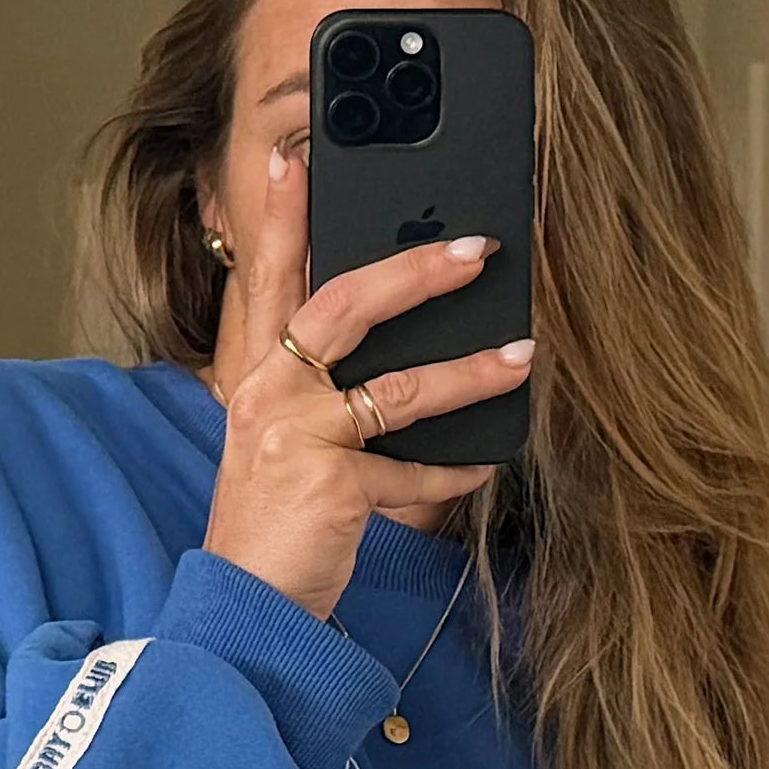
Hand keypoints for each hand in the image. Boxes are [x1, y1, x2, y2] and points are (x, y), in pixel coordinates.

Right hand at [203, 144, 533, 623]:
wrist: (245, 611)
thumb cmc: (275, 527)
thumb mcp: (284, 447)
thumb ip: (326, 396)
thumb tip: (405, 352)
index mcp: (257, 379)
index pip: (268, 279)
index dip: (280, 216)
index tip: (294, 157)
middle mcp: (269, 397)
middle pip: (344, 305)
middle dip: (416, 271)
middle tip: (478, 250)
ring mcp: (297, 440)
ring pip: (399, 387)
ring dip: (470, 370)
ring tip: (523, 356)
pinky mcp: (333, 488)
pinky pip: (414, 471)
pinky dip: (453, 473)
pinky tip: (483, 466)